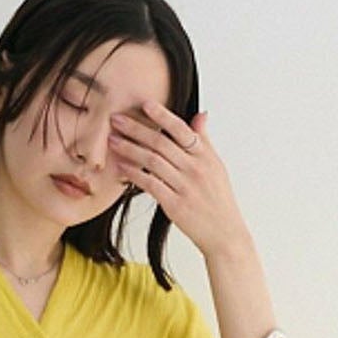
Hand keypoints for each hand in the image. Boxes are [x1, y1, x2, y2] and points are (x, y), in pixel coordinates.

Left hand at [108, 103, 248, 258]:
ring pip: (152, 161)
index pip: (181, 129)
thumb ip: (204, 140)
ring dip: (129, 149)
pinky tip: (122, 166)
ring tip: (113, 140)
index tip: (144, 104)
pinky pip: (150, 184)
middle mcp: (195, 169)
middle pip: (161, 142)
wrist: (224, 234)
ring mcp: (185, 187)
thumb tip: (200, 115)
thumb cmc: (219, 200)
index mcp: (205, 157)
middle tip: (116, 119)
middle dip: (135, 129)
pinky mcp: (175, 205)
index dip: (162, 115)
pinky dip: (134, 174)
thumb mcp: (216, 166)